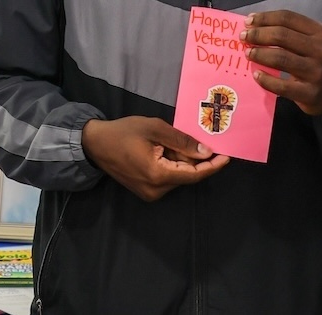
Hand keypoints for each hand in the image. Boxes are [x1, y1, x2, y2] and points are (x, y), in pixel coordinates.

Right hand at [80, 116, 229, 201]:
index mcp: (159, 175)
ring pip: (178, 177)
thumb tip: (206, 151)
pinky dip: (172, 165)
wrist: (95, 143)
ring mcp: (150, 193)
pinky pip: (167, 179)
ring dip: (181, 161)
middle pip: (187, 175)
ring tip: (169, 141)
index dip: (212, 166)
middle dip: (194, 158)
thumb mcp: (155, 128)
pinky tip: (164, 150)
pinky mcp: (145, 192)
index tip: (227, 156)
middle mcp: (156, 190)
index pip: (194, 174)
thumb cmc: (123, 132)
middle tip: (196, 138)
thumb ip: (182, 141)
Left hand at [243, 10, 321, 124]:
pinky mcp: (311, 94)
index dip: (265, 18)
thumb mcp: (316, 42)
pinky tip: (256, 75)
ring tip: (248, 53)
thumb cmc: (321, 62)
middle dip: (258, 34)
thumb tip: (256, 25)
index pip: (288, 18)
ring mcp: (318, 73)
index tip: (249, 21)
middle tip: (244, 37)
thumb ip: (292, 32)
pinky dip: (265, 79)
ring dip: (259, 54)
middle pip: (282, 36)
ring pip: (280, 58)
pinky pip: (281, 85)